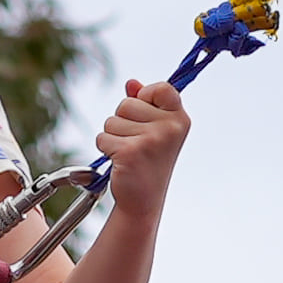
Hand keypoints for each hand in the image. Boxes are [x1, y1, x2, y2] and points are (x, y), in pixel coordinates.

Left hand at [94, 77, 189, 221]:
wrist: (143, 200)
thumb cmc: (148, 162)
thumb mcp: (153, 129)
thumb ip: (144, 103)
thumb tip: (131, 83)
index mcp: (179, 118)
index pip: (160, 88)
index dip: (145, 97)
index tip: (145, 115)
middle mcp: (170, 127)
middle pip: (126, 103)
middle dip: (123, 122)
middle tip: (136, 143)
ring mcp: (151, 139)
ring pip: (111, 121)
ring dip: (113, 137)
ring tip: (128, 153)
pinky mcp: (130, 151)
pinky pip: (103, 137)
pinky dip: (106, 148)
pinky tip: (120, 162)